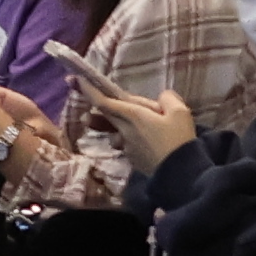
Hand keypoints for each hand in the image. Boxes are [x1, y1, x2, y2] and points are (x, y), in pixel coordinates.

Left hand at [80, 81, 197, 172]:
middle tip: (81, 105)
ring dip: (108, 127)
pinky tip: (139, 139)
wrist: (181, 175)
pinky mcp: (134, 160)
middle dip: (93, 112)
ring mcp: (127, 147)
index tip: (74, 80)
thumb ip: (168, 99)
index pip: (103, 101)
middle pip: (103, 118)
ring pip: (113, 133)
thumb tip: (162, 97)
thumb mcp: (180, 112)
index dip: (87, 90)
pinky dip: (125, 138)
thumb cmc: (178, 140)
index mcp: (132, 116)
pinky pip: (125, 144)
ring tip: (105, 125)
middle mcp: (124, 131)